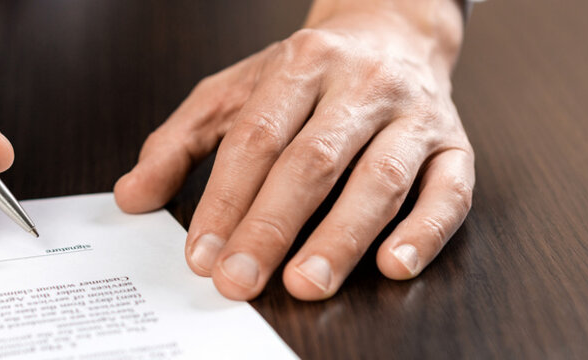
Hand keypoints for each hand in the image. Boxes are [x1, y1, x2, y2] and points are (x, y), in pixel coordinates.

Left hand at [114, 0, 472, 299]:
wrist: (392, 30)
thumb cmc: (306, 74)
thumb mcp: (232, 93)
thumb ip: (178, 143)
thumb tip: (131, 196)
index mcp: (301, 66)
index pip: (256, 138)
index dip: (226, 199)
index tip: (202, 253)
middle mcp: (360, 86)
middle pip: (313, 161)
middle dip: (272, 226)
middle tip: (241, 278)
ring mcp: (413, 115)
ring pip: (379, 179)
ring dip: (342, 237)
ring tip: (306, 282)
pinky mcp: (455, 146)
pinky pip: (450, 191)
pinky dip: (425, 231)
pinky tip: (393, 265)